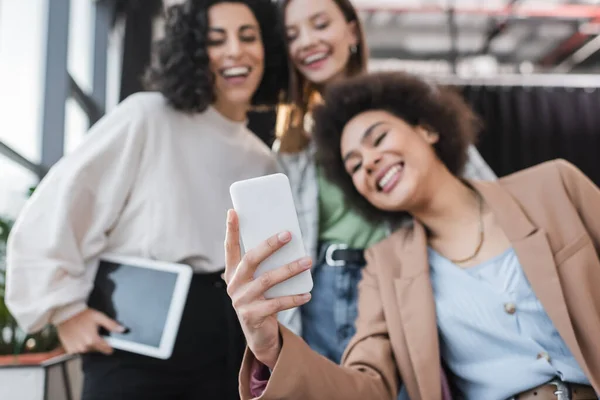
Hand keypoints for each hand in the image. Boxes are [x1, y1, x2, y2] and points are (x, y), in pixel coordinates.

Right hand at [57, 308, 124, 354]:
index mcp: (92, 339)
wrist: (65, 315)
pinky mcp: (69, 349)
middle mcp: (84, 346)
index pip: (105, 348)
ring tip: (85, 334)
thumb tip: (122, 330)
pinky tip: (78, 337)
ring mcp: (75, 349)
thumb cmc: (82, 315)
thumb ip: (111, 325)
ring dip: (88, 344)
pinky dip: (79, 345)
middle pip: (96, 349)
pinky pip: (78, 350)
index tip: (110, 348)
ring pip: (87, 350)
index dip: (109, 347)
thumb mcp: (99, 317)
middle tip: (93, 333)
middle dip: (97, 343)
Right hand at [223, 209, 311, 368]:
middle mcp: (234, 285)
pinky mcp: (253, 315)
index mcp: (233, 273)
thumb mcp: (259, 281)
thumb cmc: (262, 299)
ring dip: (290, 269)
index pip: (230, 248)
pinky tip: (307, 294)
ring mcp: (242, 301)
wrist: (259, 334)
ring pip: (267, 280)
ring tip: (307, 261)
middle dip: (270, 245)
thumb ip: (266, 265)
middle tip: (288, 234)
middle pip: (251, 259)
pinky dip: (294, 298)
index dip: (231, 230)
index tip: (233, 211)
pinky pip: (277, 303)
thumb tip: (289, 241)